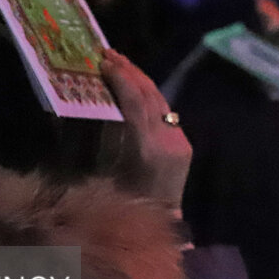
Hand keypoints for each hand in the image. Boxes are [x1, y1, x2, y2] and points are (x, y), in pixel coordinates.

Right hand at [99, 49, 191, 205]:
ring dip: (140, 79)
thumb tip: (93, 100)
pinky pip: (166, 113)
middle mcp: (167, 141)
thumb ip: (105, 135)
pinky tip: (136, 89)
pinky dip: (150, 97)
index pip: (135, 101)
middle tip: (109, 54)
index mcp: (146, 149)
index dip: (120, 78)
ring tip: (121, 63)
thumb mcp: (106, 170)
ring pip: (160, 100)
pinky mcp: (185, 143)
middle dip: (129, 70)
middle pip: (150, 94)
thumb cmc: (123, 203)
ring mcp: (179, 141)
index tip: (103, 61)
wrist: (159, 225)